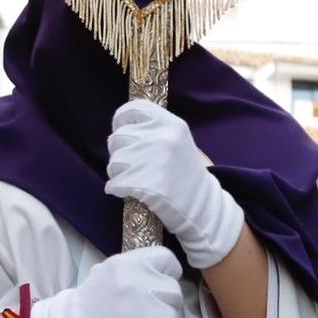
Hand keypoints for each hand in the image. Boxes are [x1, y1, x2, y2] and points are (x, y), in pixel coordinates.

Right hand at [30, 246, 184, 317]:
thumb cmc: (89, 301)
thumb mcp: (107, 270)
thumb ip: (134, 268)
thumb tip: (160, 273)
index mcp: (130, 263)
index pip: (168, 260)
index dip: (168, 273)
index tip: (161, 283)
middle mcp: (140, 283)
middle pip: (174, 291)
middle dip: (167, 303)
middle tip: (153, 310)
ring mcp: (145, 312)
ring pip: (175, 317)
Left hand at [104, 99, 244, 268]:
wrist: (204, 208)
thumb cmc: (188, 175)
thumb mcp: (179, 142)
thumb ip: (155, 131)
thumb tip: (124, 126)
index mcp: (172, 124)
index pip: (133, 109)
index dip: (121, 119)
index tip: (121, 130)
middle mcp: (162, 137)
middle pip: (118, 137)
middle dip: (119, 152)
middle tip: (130, 163)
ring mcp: (152, 160)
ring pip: (114, 161)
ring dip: (117, 172)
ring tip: (131, 178)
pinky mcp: (144, 184)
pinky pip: (114, 183)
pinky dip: (115, 189)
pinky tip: (126, 191)